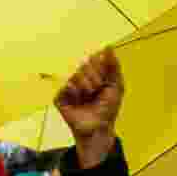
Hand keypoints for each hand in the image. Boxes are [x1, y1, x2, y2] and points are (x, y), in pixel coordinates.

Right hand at [55, 48, 123, 168]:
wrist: (98, 128)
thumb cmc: (108, 109)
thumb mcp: (117, 86)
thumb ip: (113, 66)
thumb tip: (108, 47)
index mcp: (93, 74)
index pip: (94, 58)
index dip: (101, 66)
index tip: (105, 78)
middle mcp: (80, 78)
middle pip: (84, 64)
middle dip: (95, 77)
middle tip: (97, 90)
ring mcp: (70, 88)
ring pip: (74, 74)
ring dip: (85, 84)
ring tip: (89, 95)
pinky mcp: (60, 98)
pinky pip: (64, 86)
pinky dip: (73, 91)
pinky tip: (78, 99)